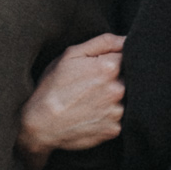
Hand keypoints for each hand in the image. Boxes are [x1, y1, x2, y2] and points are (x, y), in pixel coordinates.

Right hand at [19, 35, 123, 165]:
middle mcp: (118, 89)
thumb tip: (127, 39)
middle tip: (93, 86)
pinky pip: (120, 118)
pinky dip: (110, 116)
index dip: (115, 60)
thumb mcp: (71, 55)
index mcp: (109, 67)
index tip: (101, 67)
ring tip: (92, 101)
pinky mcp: (115, 130)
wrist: (40, 124)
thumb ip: (103, 42)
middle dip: (117, 79)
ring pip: (126, 99)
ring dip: (114, 98)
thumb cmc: (52, 86)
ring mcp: (117, 111)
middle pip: (130, 78)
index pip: (128, 56)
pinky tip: (93, 114)